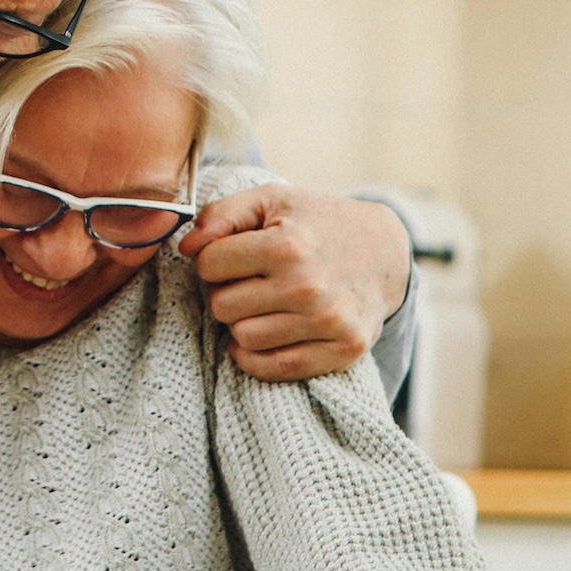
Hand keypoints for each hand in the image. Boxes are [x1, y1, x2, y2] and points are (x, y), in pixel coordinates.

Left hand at [178, 184, 409, 381]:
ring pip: (243, 339)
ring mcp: (328, 322)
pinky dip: (258, 357)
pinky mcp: (343, 350)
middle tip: (250, 281)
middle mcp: (307, 287)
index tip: (231, 256)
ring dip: (244, 322)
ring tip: (264, 303)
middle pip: (222, 306)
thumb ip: (221, 214)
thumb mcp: (271, 200)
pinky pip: (275, 369)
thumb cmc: (316, 223)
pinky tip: (264, 334)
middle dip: (227, 292)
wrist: (384, 251)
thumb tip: (186, 247)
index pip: (209, 265)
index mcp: (287, 245)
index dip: (213, 259)